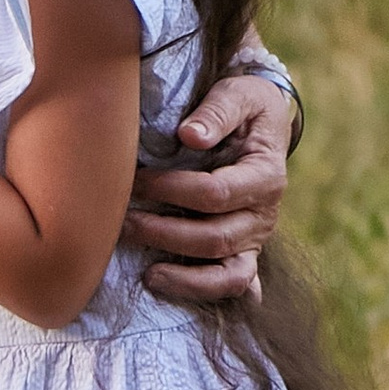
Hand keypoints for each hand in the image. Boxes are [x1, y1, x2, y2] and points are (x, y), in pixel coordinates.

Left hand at [125, 70, 294, 306]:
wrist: (262, 122)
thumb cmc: (245, 105)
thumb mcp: (237, 94)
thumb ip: (216, 112)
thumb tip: (189, 136)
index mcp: (265, 175)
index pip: (215, 194)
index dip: (172, 190)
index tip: (136, 181)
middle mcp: (264, 214)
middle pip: (216, 238)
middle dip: (166, 234)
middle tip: (122, 224)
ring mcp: (255, 238)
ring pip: (229, 274)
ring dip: (184, 277)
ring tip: (146, 273)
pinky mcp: (245, 251)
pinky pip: (234, 284)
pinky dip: (209, 293)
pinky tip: (180, 295)